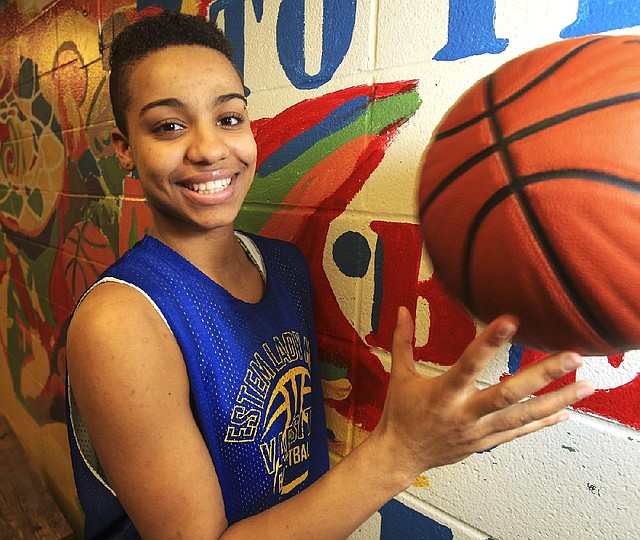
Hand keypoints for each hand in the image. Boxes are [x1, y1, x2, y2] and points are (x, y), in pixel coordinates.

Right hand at [373, 307, 594, 482]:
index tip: (511, 321)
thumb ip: (402, 341)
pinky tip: (566, 413)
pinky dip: (543, 422)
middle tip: (573, 357)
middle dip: (544, 375)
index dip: (490, 343)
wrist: (401, 455)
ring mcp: (479, 430)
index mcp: (444, 393)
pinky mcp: (486, 442)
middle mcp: (465, 412)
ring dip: (557, 401)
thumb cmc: (401, 413)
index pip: (469, 364)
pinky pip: (519, 431)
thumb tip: (402, 309)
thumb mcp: (400, 375)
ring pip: (523, 415)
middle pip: (509, 394)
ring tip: (586, 387)